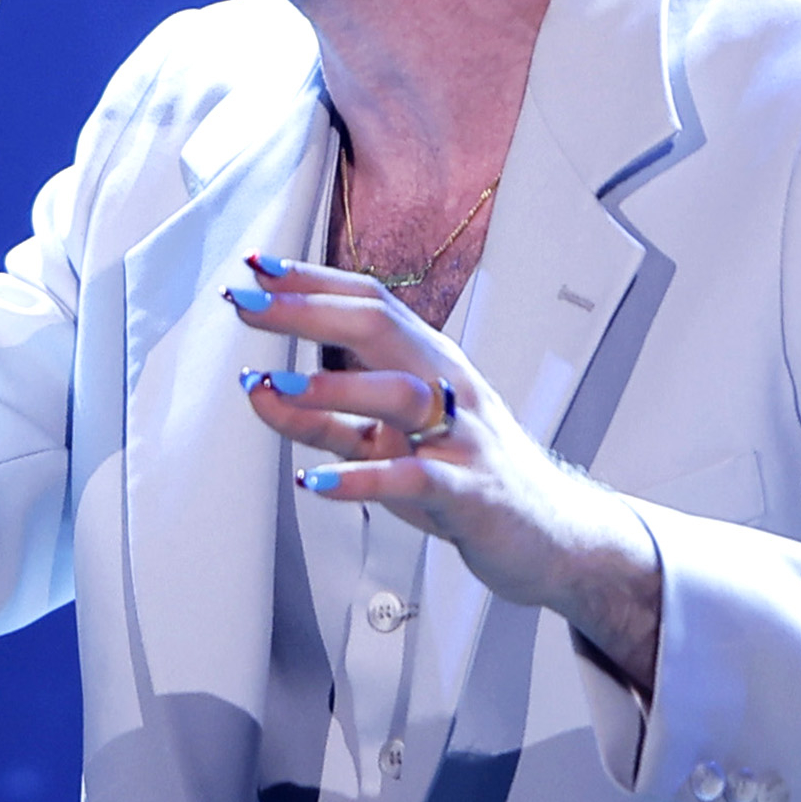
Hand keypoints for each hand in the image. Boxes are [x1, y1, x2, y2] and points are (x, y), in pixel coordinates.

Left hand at [226, 258, 663, 696]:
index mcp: (431, 364)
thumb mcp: (387, 442)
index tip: (256, 267)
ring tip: (275, 385)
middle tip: (247, 306)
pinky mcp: (470, 493)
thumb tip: (257, 387)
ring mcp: (463, 437)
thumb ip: (323, 417)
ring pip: (401, 396)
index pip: (370, 303)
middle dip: (310, 312)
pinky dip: (361, 479)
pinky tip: (315, 481)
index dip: (313, 282)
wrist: (553, 533)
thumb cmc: (464, 475)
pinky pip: (414, 478)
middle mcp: (449, 387)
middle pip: (381, 328)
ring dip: (334, 387)